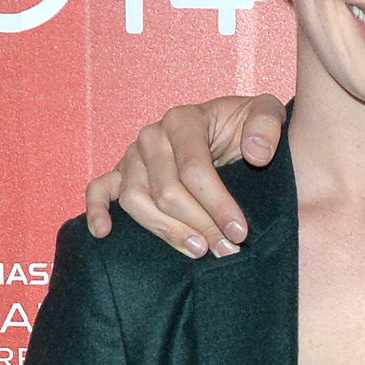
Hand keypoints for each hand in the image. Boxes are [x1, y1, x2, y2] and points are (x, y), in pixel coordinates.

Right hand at [83, 94, 284, 258]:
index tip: (239, 232)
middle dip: (199, 225)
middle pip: (165, 191)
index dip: (217, 205)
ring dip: (165, 230)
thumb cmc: (246, 126)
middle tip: (227, 249)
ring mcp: (133, 156)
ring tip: (197, 250)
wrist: (229, 130)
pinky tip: (105, 233)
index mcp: (183, 120)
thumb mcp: (267, 114)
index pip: (194, 169)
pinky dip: (97, 210)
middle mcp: (152, 137)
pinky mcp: (122, 174)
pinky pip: (99, 189)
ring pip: (136, 200)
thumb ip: (267, 127)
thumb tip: (256, 154)